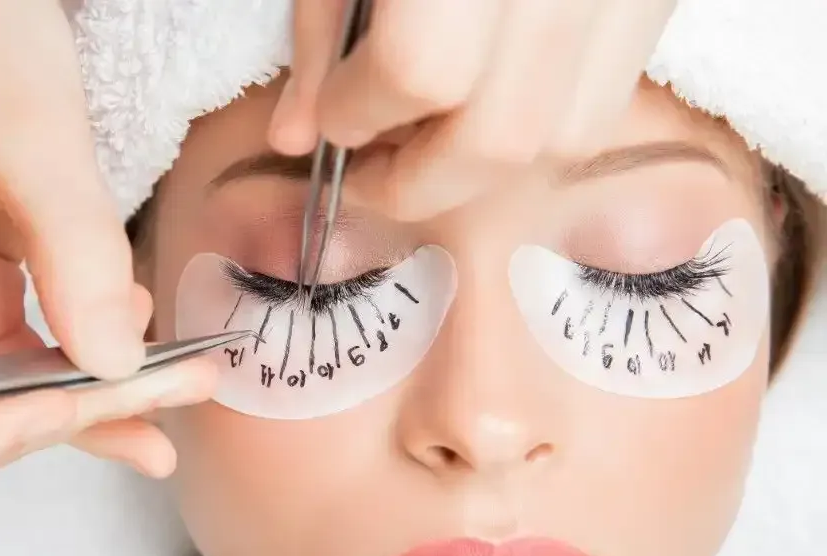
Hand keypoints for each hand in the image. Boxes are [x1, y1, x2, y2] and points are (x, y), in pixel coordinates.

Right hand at [0, 0, 207, 471]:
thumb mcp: (36, 138)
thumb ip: (78, 256)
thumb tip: (118, 366)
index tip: (71, 406)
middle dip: (60, 414)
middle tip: (164, 406)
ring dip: (85, 397)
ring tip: (178, 387)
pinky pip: (14, 351)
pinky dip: (78, 359)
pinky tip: (141, 353)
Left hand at [271, 0, 677, 219]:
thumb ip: (322, 27)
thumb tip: (298, 136)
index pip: (418, 72)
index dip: (359, 113)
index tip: (335, 117)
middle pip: (503, 136)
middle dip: (419, 181)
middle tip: (373, 169)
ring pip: (564, 135)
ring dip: (483, 165)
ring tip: (430, 136)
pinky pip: (604, 96)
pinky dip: (540, 126)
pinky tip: (491, 101)